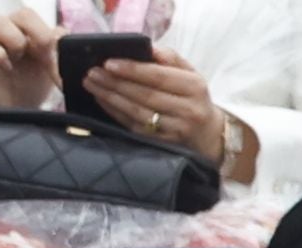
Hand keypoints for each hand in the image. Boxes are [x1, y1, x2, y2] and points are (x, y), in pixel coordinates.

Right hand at [0, 8, 61, 109]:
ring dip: (16, 41)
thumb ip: (59, 52)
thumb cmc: (27, 89)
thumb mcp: (50, 71)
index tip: (60, 59)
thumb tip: (64, 35)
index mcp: (28, 34)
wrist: (9, 116)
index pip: (40, 18)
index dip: (54, 36)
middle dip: (40, 34)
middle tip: (44, 58)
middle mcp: (9, 34)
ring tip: (19, 61)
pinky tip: (7, 69)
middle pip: (23, 14)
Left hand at [83, 46, 223, 160]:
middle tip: (92, 73)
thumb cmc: (193, 97)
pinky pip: (136, 127)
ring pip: (138, 112)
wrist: (209, 134)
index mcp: (195, 87)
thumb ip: (169, 58)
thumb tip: (145, 47)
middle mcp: (189, 110)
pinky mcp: (166, 144)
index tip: (108, 63)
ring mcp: (177, 130)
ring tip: (92, 85)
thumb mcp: (190, 74)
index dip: (132, 70)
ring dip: (111, 98)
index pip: (159, 77)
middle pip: (145, 95)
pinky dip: (116, 113)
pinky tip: (103, 101)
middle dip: (115, 83)